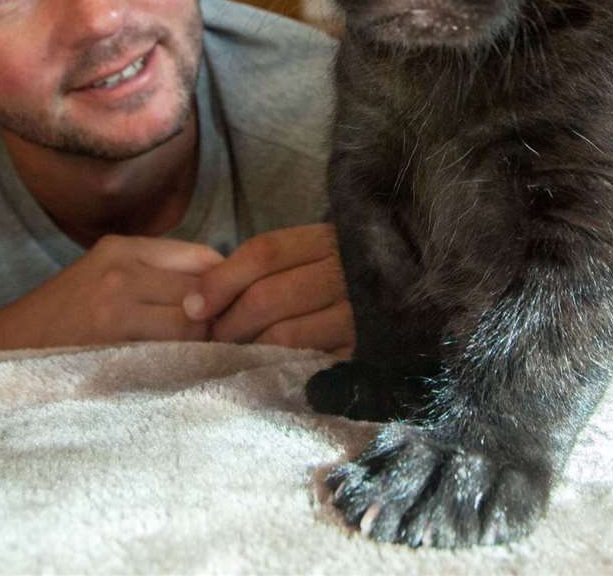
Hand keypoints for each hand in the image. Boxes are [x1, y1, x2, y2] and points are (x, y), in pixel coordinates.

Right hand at [0, 235, 222, 354]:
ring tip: (198, 363)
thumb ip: (156, 276)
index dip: (224, 288)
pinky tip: (175, 377)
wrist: (2, 351)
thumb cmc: (60, 319)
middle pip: (204, 291)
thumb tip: (222, 293)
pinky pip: (170, 354)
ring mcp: (115, 308)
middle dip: (218, 321)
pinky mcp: (110, 346)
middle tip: (220, 345)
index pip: (205, 258)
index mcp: (122, 249)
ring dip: (202, 347)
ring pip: (193, 325)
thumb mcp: (103, 277)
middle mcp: (121, 270)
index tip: (226, 314)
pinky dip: (182, 366)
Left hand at [182, 224, 353, 356]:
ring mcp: (360, 316)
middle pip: (268, 296)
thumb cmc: (346, 274)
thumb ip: (267, 266)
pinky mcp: (367, 353)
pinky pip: (312, 366)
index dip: (221, 280)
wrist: (420, 298)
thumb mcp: (314, 254)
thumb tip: (199, 299)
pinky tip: (268, 371)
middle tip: (211, 338)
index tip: (192, 305)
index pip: (263, 253)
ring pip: (285, 335)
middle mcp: (345, 273)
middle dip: (229, 322)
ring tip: (234, 355)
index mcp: (328, 240)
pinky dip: (282, 369)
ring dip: (250, 349)